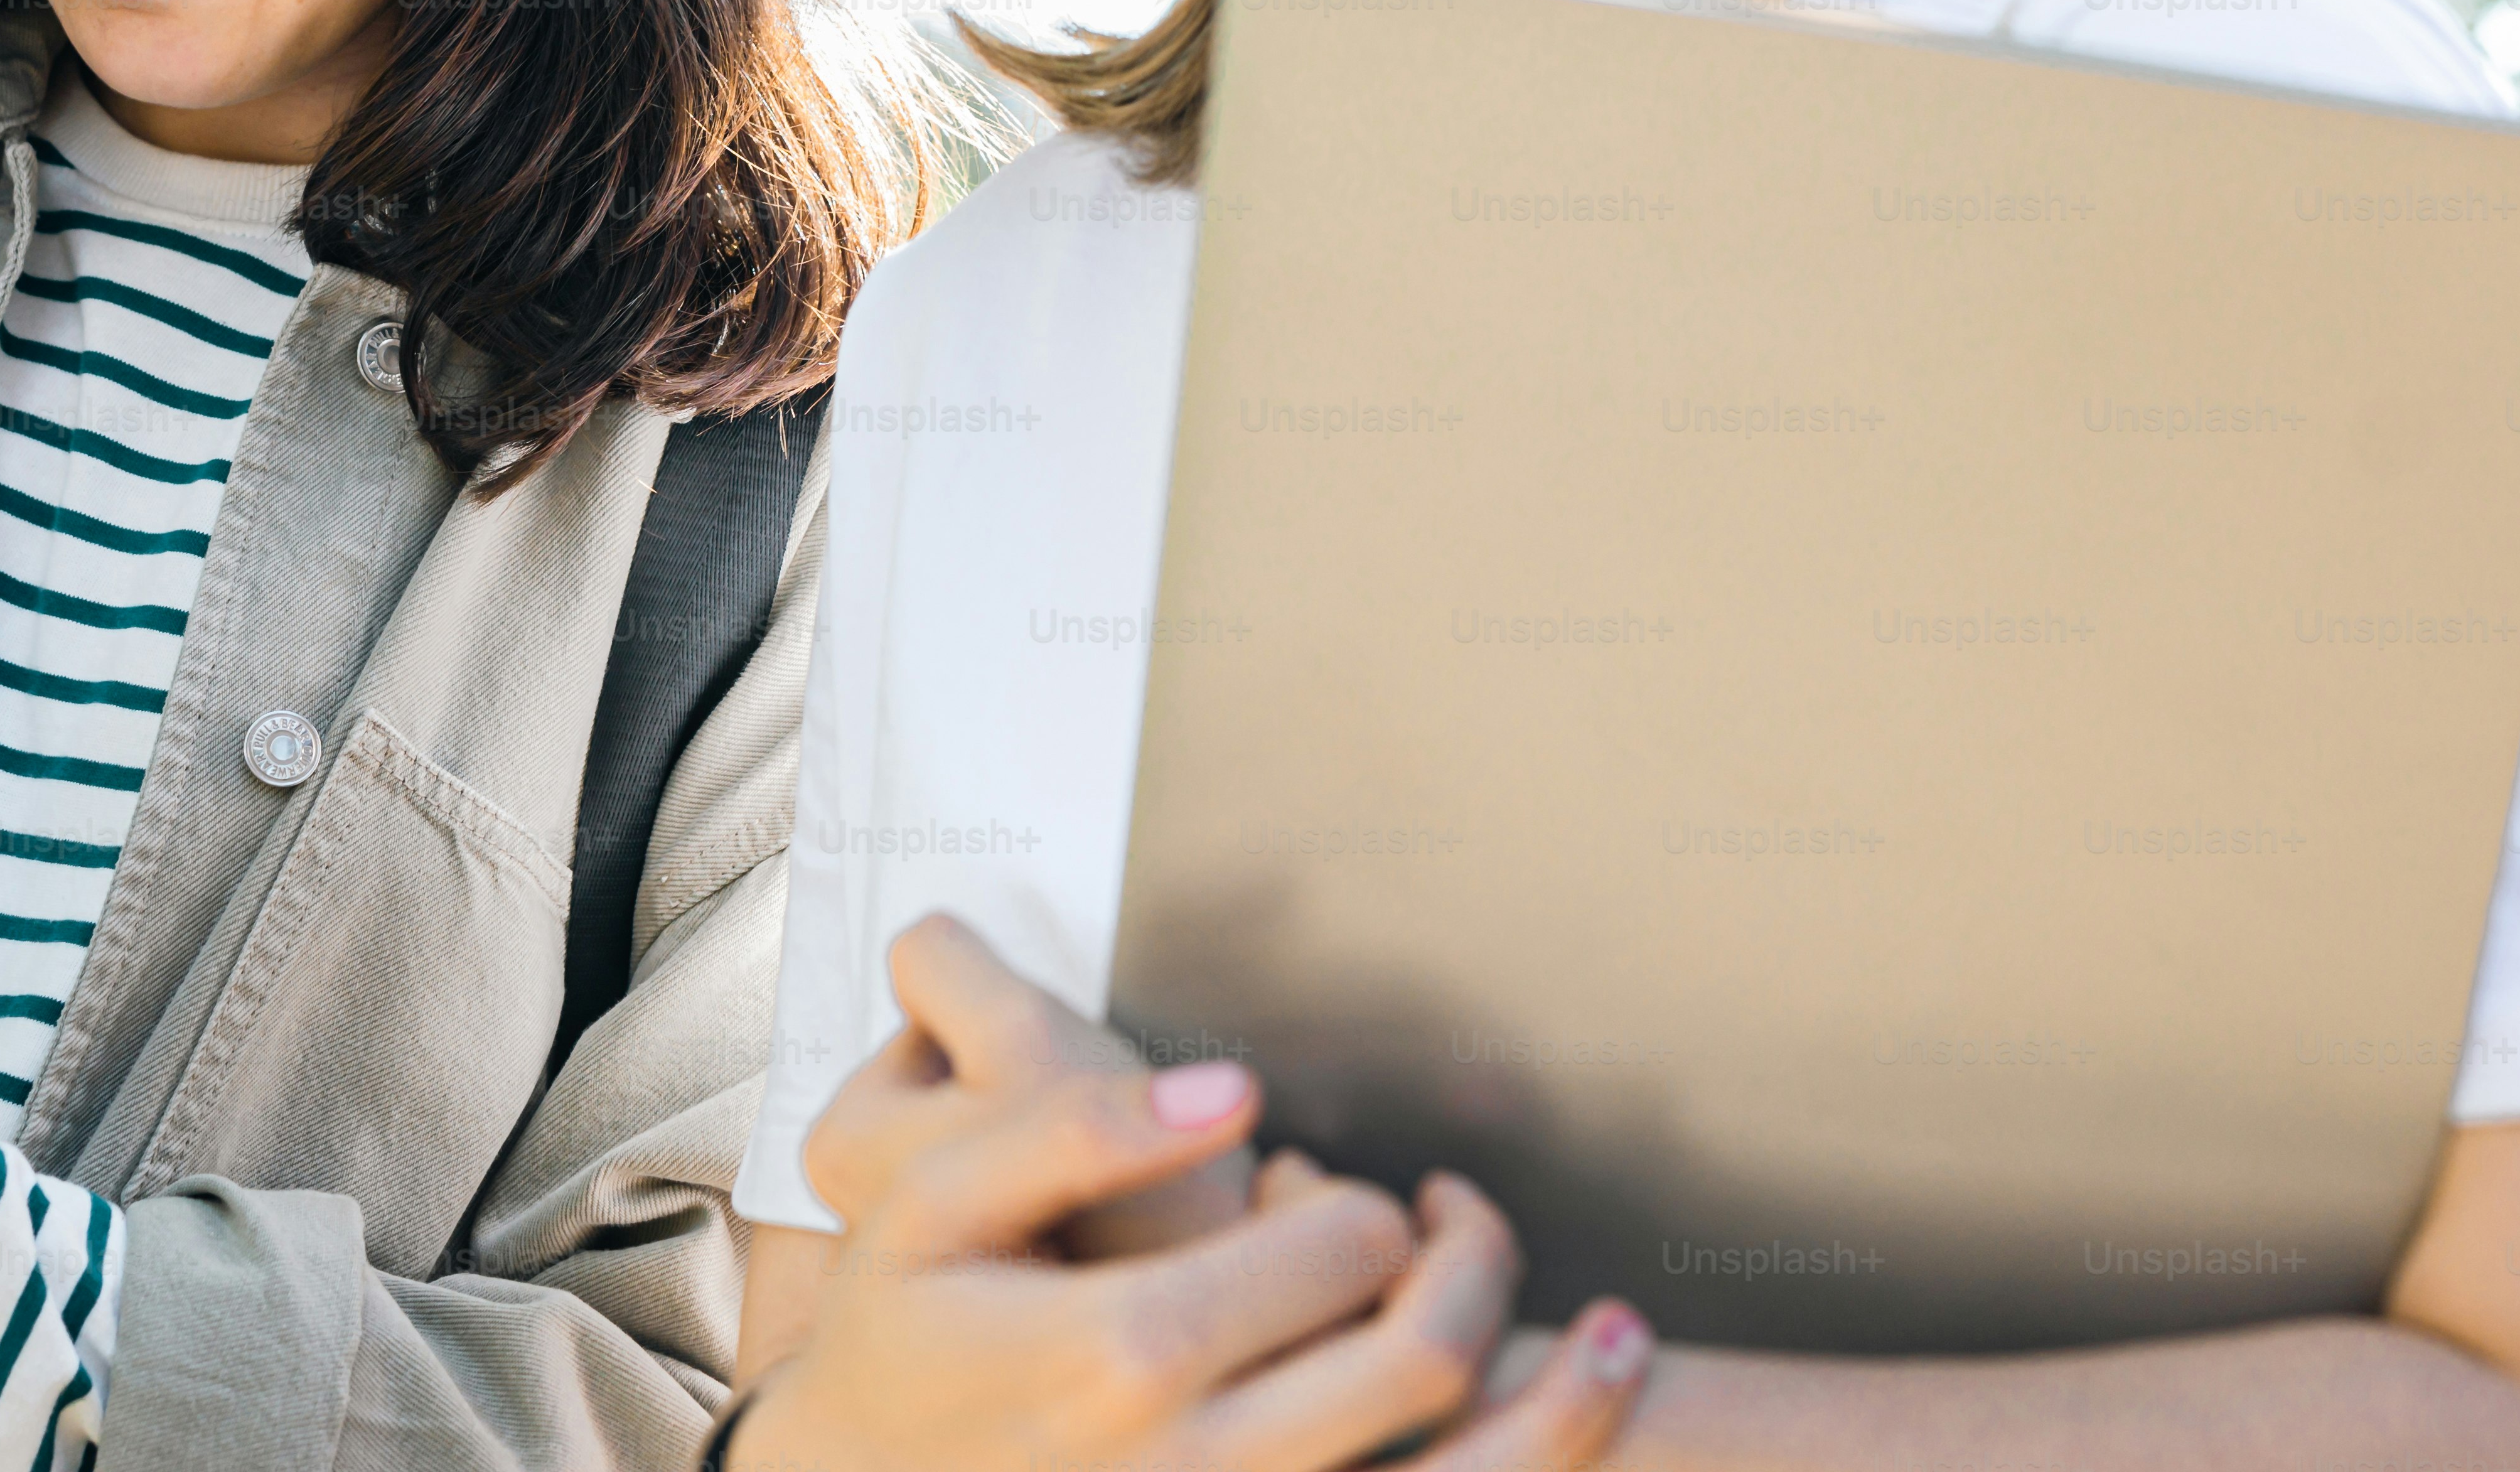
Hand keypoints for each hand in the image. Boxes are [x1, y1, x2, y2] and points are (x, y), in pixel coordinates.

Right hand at [739, 914, 1650, 1471]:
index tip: (1327, 1178)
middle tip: (1450, 1214)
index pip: (1331, 1248)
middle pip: (1417, 1354)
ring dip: (1568, 1407)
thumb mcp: (930, 1207)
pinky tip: (1570, 1422)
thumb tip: (1233, 1086)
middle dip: (1467, 1261)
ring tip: (1616, 1334)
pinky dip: (1529, 1469)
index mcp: (1125, 1354)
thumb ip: (1068, 1128)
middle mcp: (1203, 1467)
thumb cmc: (903, 1338)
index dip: (1365, 1195)